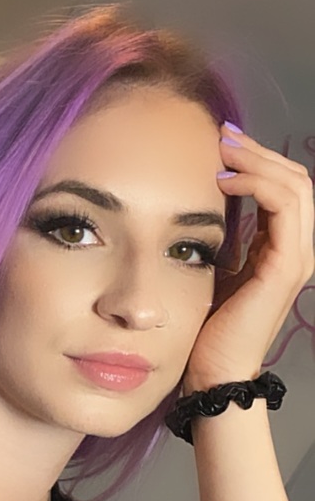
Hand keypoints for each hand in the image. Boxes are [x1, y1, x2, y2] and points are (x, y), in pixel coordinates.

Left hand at [183, 124, 313, 393]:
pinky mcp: (287, 266)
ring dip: (259, 161)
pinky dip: (259, 185)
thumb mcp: (213, 265)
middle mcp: (294, 246)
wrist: (212, 366)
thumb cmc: (206, 319)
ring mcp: (296, 256)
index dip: (255, 158)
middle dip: (258, 151)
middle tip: (222, 134)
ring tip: (222, 150)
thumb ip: (222, 235)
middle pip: (293, 177)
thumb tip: (205, 199)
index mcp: (277, 244)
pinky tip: (224, 182)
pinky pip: (285, 208)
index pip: (281, 185)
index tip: (220, 140)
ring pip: (296, 186)